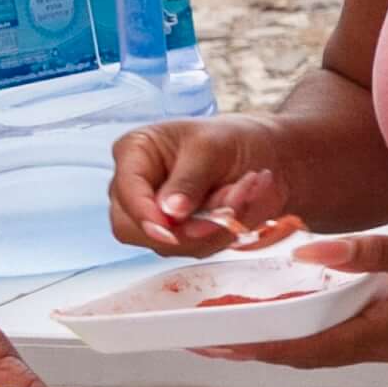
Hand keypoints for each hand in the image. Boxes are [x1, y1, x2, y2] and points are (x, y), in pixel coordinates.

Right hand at [108, 116, 300, 255]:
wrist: (262, 154)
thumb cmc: (231, 139)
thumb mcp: (213, 147)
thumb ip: (188, 181)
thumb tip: (169, 213)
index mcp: (134, 152)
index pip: (125, 191)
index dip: (145, 213)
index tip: (171, 227)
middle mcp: (135, 188)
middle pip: (133, 228)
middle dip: (186, 226)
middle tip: (230, 206)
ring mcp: (153, 215)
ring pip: (168, 243)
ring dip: (214, 227)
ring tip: (244, 191)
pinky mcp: (176, 235)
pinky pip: (195, 247)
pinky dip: (224, 232)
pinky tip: (242, 205)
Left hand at [226, 218, 387, 368]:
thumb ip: (369, 253)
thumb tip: (308, 256)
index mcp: (386, 333)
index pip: (306, 349)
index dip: (255, 345)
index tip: (210, 339)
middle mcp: (383, 345)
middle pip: (305, 355)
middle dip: (253, 346)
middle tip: (200, 335)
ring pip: (319, 346)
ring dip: (275, 338)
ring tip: (227, 326)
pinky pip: (337, 333)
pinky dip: (303, 326)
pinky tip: (283, 311)